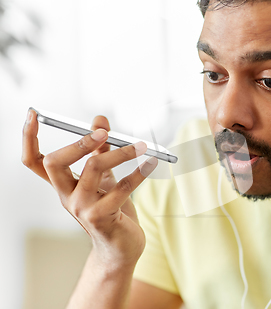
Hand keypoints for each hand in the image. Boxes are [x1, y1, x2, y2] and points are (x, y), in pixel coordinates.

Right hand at [22, 110, 157, 266]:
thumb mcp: (104, 178)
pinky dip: (139, 172)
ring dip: (120, 153)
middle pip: (55, 162)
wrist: (120, 248)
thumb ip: (101, 150)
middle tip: (104, 133)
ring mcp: (82, 208)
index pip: (34, 161)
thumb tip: (100, 120)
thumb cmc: (111, 210)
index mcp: (63, 185)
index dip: (28, 138)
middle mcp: (67, 196)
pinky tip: (151, 164)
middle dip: (79, 142)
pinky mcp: (103, 217)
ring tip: (140, 146)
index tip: (33, 115)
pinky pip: (122, 187)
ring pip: (93, 168)